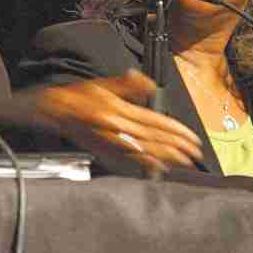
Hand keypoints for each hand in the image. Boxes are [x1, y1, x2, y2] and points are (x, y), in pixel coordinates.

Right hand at [27, 69, 203, 175]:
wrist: (57, 111)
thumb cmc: (80, 97)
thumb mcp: (105, 84)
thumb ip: (129, 85)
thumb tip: (150, 85)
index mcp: (121, 111)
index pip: (157, 122)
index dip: (177, 132)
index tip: (192, 138)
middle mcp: (119, 129)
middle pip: (155, 140)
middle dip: (178, 147)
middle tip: (195, 153)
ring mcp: (113, 143)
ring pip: (146, 153)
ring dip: (168, 158)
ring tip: (184, 162)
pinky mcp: (106, 153)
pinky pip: (130, 162)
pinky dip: (146, 166)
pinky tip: (158, 169)